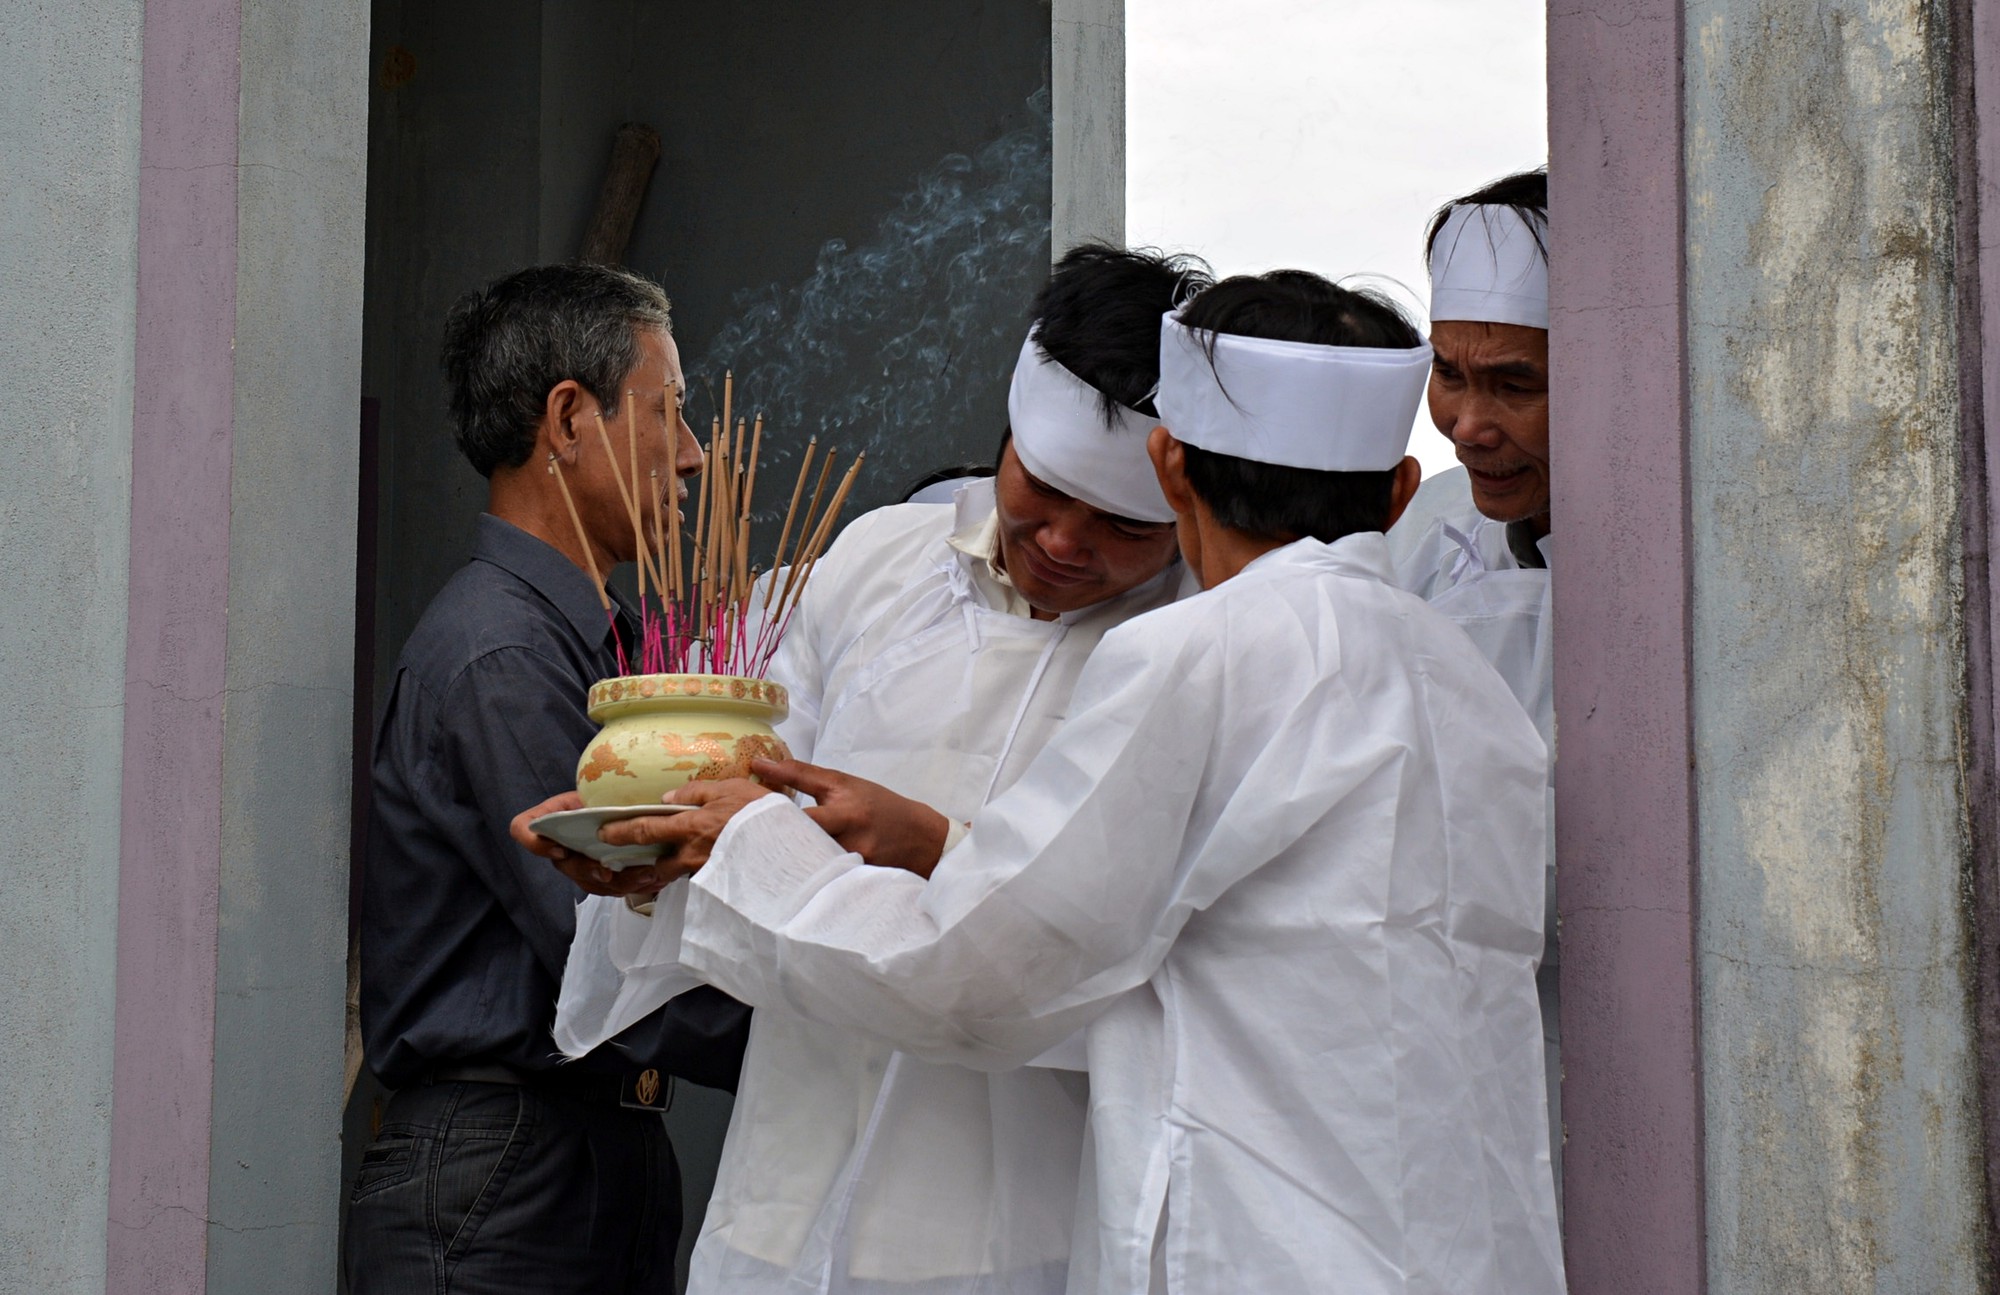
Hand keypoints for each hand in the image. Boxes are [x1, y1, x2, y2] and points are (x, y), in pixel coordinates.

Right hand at [509, 790, 683, 897]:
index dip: (536, 844)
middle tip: (609, 872)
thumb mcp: (600, 785)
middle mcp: (560, 843)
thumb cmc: (607, 791)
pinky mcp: (599, 874)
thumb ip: (601, 794)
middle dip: (588, 871)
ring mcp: (578, 861)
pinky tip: (652, 880)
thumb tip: (619, 804)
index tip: (561, 850)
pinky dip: (632, 886)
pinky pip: (610, 888)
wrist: (623, 802)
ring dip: (618, 882)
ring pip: (590, 882)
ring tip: (644, 875)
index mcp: (552, 816)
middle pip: (564, 865)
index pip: (523, 829)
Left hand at [583, 777, 779, 873]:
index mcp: (689, 828)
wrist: (790, 850)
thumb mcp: (729, 789)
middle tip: (635, 855)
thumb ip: (695, 793)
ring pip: (677, 872)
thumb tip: (668, 799)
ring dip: (670, 866)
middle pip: (657, 863)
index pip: (644, 830)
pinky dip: (693, 870)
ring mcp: (705, 873)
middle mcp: (691, 856)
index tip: (601, 833)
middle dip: (646, 860)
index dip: (619, 832)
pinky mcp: (719, 883)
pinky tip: (702, 862)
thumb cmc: (761, 814)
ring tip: (670, 858)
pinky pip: (698, 877)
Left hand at [752, 758, 949, 878]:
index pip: (800, 817)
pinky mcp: (854, 885)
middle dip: (769, 846)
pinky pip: (819, 882)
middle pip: (799, 849)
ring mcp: (852, 868)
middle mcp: (849, 842)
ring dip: (783, 863)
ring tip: (754, 860)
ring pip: (807, 868)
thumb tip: (759, 764)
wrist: (920, 839)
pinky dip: (800, 877)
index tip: (741, 816)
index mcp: (845, 811)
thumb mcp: (844, 783)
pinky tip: (782, 877)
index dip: (768, 817)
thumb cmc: (878, 805)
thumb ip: (801, 775)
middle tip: (738, 843)